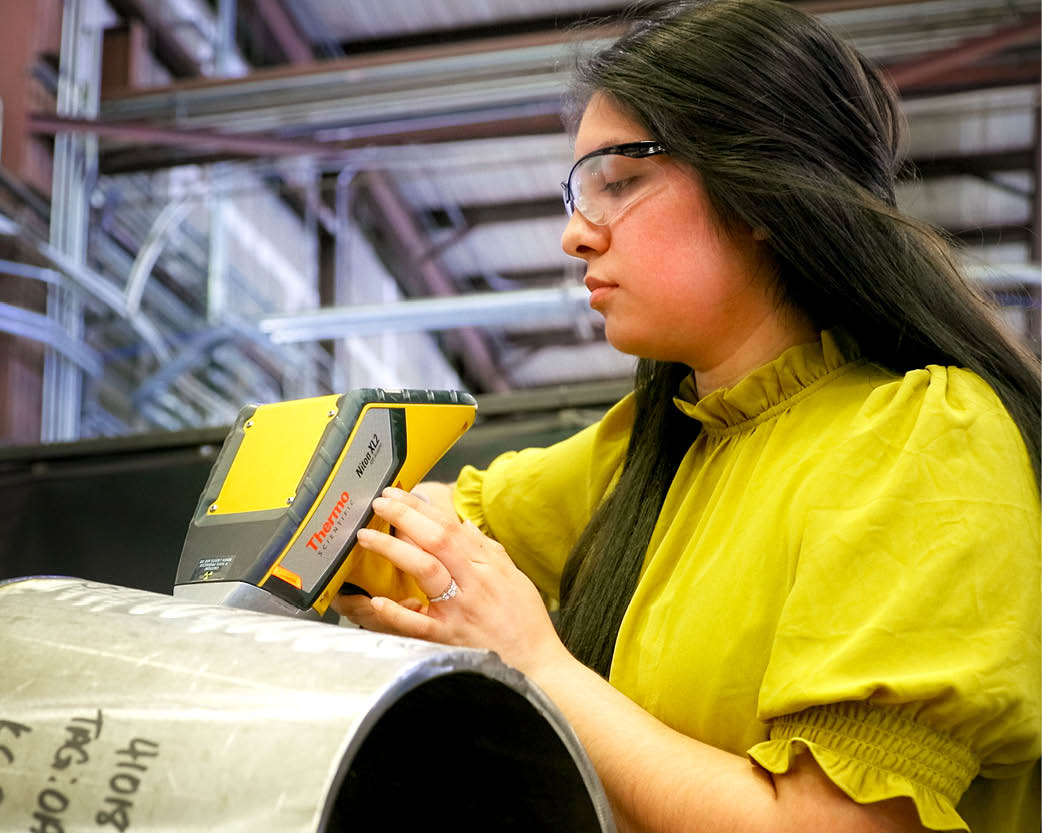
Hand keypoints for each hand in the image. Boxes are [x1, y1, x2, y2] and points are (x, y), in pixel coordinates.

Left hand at [332, 487, 569, 675]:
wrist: (536, 666)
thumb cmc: (525, 622)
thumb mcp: (514, 577)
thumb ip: (487, 550)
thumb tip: (465, 526)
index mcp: (487, 566)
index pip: (450, 527)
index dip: (421, 508)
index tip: (397, 495)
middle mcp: (472, 583)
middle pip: (436, 540)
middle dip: (404, 517)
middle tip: (379, 504)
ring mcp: (459, 611)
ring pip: (426, 571)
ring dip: (394, 550)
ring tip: (367, 536)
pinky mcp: (448, 640)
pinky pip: (419, 625)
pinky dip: (397, 612)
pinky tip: (377, 600)